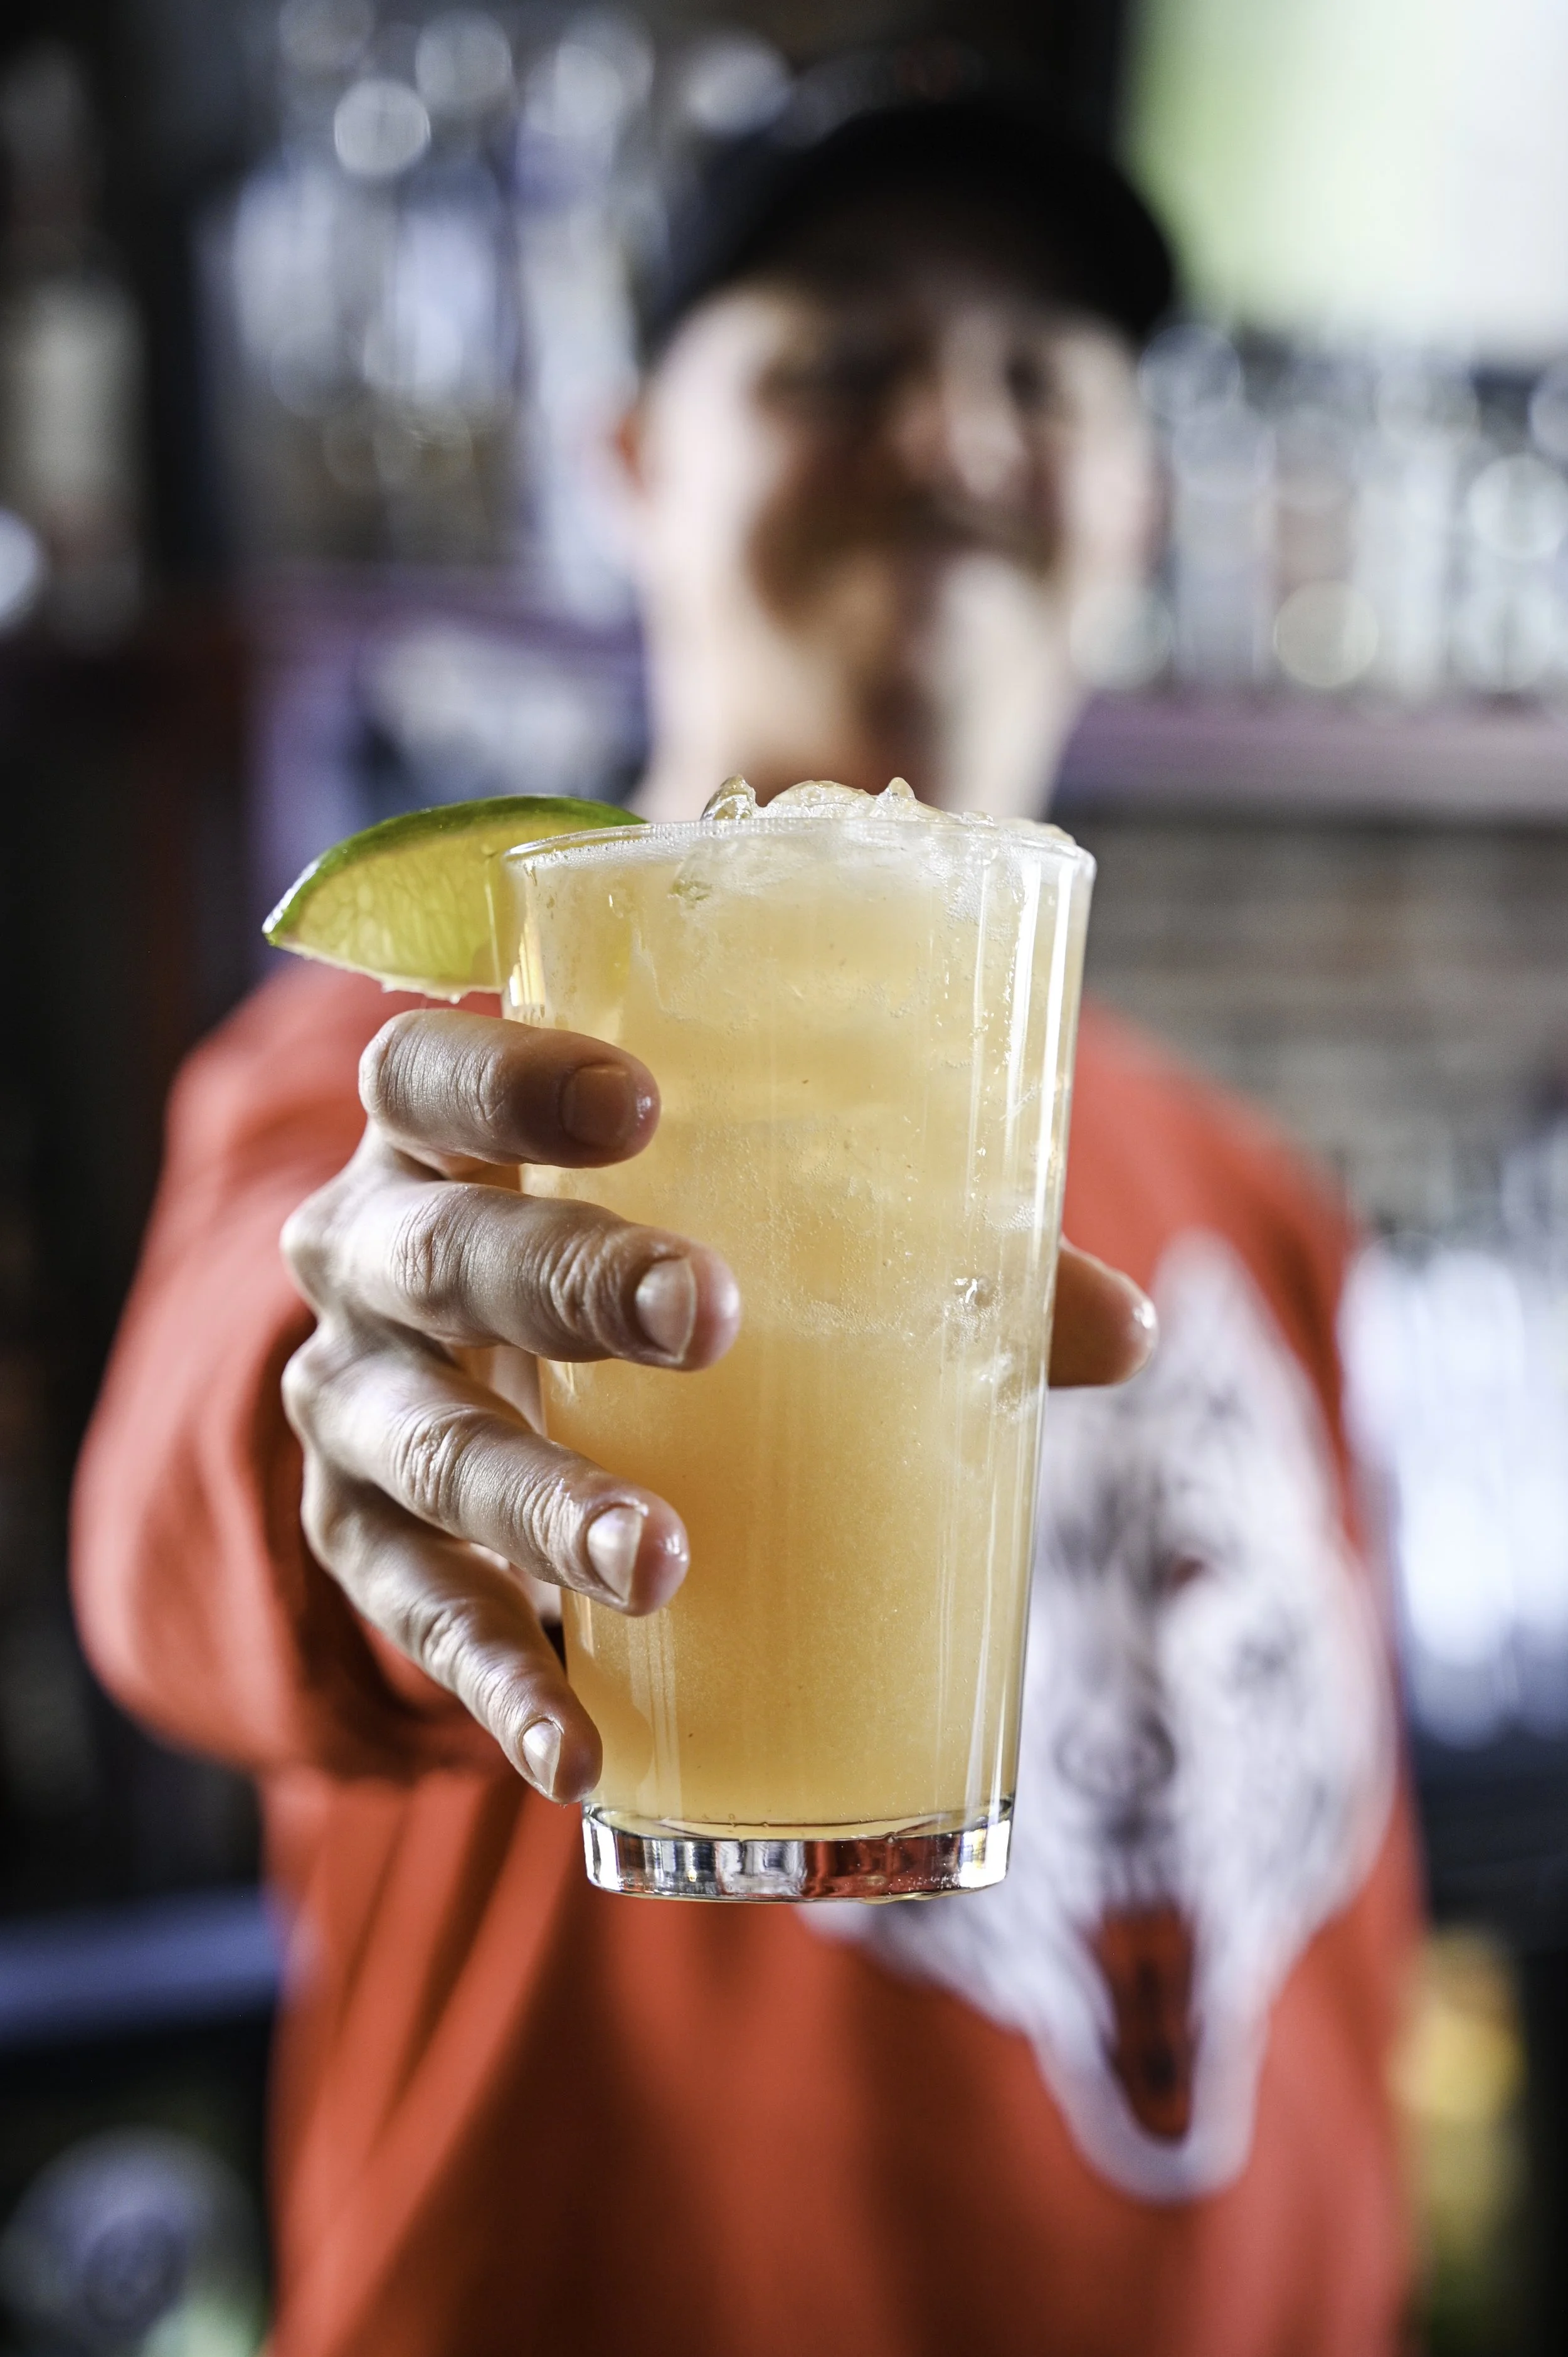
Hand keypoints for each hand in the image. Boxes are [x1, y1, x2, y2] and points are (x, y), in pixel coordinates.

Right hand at [281, 1009, 1153, 1803]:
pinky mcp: (360, 1540)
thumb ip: (915, 1246)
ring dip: (540, 1505)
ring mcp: (352, 1403)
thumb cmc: (629, 1250)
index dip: (508, 1079)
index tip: (640, 1102)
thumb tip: (1129, 1329)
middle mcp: (372, 1256)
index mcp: (448, 1139)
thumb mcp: (730, 1219)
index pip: (428, 1072)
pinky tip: (582, 1754)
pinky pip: (417, 1616)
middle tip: (706, 1317)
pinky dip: (497, 1684)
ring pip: (424, 1446)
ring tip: (660, 1563)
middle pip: (437, 1254)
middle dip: (568, 1281)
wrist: (468, 1370)